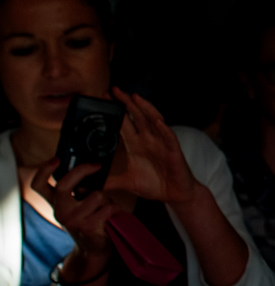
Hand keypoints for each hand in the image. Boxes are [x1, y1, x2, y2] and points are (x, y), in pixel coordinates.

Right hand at [31, 159, 122, 259]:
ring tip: (105, 207)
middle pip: (64, 184)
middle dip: (81, 170)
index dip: (44, 170)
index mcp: (55, 203)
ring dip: (107, 199)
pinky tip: (112, 216)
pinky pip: (109, 208)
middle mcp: (60, 211)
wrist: (94, 249)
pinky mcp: (88, 227)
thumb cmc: (88, 221)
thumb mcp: (77, 205)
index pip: (38, 185)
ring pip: (97, 195)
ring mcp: (73, 220)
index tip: (56, 159)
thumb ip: (76, 190)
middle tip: (96, 165)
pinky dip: (116, 209)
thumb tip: (88, 166)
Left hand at [107, 88, 198, 205]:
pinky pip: (169, 138)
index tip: (103, 98)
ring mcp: (161, 144)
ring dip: (145, 108)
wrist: (175, 195)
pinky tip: (158, 122)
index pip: (124, 123)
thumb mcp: (127, 182)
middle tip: (113, 90)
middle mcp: (149, 140)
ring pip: (153, 121)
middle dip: (126, 102)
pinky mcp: (173, 152)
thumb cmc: (155, 185)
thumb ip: (109, 180)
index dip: (115, 110)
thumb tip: (88, 182)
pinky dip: (164, 129)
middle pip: (137, 116)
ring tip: (135, 97)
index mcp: (137, 145)